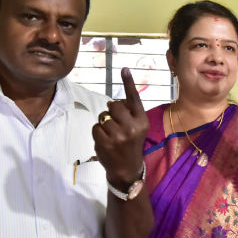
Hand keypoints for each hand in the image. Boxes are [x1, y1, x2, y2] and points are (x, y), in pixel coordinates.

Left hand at [92, 67, 148, 186]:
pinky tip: (105, 140)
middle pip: (113, 105)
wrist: (127, 169)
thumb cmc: (131, 144)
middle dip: (111, 111)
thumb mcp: (138, 128)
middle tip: (116, 122)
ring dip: (104, 123)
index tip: (124, 68)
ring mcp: (118, 135)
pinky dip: (98, 132)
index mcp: (142, 121)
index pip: (134, 98)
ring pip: (103, 116)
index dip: (128, 83)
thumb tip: (112, 102)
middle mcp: (132, 127)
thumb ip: (129, 113)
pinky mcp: (106, 142)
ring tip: (111, 134)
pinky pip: (96, 127)